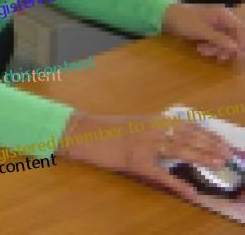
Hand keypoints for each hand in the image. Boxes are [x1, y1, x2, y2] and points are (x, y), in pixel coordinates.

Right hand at [60, 112, 232, 200]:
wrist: (83, 132)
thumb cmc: (106, 130)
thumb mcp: (134, 125)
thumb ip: (153, 129)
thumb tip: (176, 135)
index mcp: (151, 119)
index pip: (185, 124)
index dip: (206, 133)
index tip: (221, 140)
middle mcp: (150, 128)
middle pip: (186, 136)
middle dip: (209, 145)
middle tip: (227, 154)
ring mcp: (143, 144)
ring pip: (179, 150)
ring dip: (201, 157)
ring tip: (218, 164)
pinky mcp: (135, 161)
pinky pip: (161, 175)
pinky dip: (178, 184)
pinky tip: (191, 192)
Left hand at [162, 2, 244, 61]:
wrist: (165, 16)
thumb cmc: (183, 20)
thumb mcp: (201, 30)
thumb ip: (220, 39)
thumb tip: (237, 48)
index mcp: (222, 14)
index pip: (240, 29)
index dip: (241, 43)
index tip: (238, 55)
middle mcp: (222, 19)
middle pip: (233, 38)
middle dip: (225, 48)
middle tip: (217, 56)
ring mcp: (215, 26)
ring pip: (224, 42)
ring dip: (216, 49)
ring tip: (201, 50)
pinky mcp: (208, 32)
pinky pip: (216, 43)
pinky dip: (211, 48)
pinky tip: (200, 49)